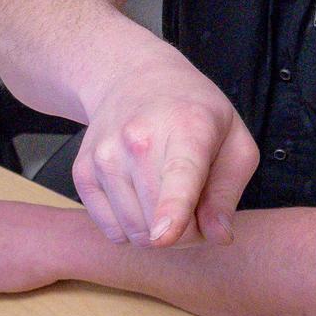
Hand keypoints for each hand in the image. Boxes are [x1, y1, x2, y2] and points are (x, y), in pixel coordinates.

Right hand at [74, 55, 257, 247]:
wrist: (133, 78)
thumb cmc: (194, 112)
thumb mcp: (234, 140)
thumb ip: (228, 192)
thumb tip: (218, 236)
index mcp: (187, 128)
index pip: (178, 175)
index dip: (172, 210)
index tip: (164, 236)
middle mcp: (138, 141)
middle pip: (158, 221)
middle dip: (186, 235)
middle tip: (198, 210)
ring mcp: (104, 157)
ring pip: (133, 231)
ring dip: (157, 234)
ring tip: (170, 199)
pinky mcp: (82, 173)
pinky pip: (110, 230)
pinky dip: (131, 228)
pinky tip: (143, 197)